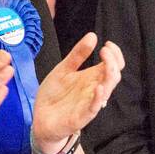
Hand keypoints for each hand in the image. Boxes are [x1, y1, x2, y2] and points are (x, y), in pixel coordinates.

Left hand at [31, 33, 122, 152]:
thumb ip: (77, 55)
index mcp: (91, 78)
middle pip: (114, 75)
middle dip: (113, 61)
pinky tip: (99, 88)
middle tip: (105, 50)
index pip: (113, 65)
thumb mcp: (63, 70)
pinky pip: (94, 108)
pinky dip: (99, 98)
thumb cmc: (54, 95)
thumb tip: (92, 35)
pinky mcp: (81, 117)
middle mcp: (94, 89)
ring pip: (108, 90)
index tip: (107, 44)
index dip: (115, 54)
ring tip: (106, 63)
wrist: (39, 118)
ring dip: (110, 76)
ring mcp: (89, 103)